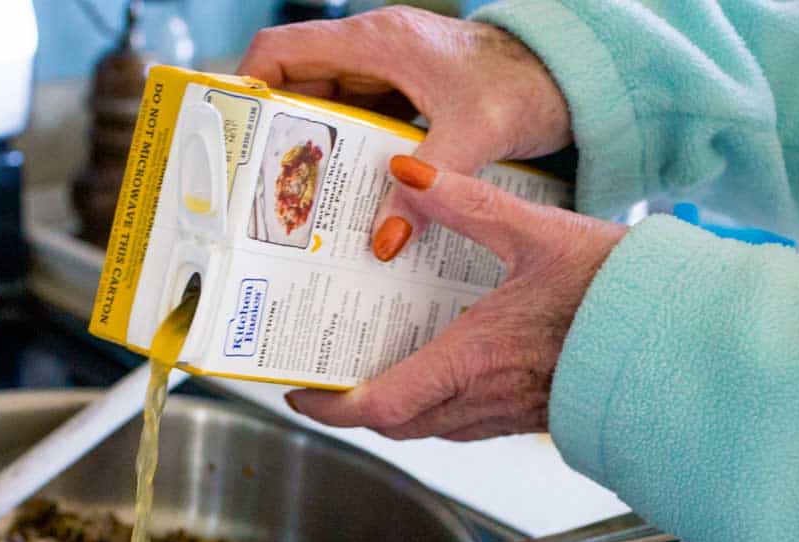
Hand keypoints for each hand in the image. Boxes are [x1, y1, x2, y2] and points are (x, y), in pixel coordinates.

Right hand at [238, 6, 571, 255]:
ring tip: (290, 201)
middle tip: (256, 188)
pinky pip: (353, 125)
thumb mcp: (475, 137)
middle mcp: (372, 51)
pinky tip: (339, 197)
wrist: (567, 78)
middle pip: (296, 86)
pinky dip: (341, 157)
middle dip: (274, 134)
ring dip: (308, 151)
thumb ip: (427, 187)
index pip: (284, 49)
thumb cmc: (524, 88)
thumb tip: (381, 243)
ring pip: (323, 109)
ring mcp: (385, 73)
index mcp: (377, 41)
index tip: (231, 135)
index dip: (248, 86)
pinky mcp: (399, 96)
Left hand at [285, 156, 627, 440]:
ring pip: (428, 428)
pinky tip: (437, 367)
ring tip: (368, 368)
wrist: (684, 336)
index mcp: (472, 362)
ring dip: (392, 408)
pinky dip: (432, 405)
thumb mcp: (537, 232)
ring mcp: (507, 416)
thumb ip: (466, 203)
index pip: (379, 408)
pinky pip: (462, 423)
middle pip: (395, 424)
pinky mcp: (528, 416)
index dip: (329, 409)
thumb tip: (407, 175)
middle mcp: (483, 401)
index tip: (297, 392)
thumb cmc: (620, 294)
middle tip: (322, 377)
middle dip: (351, 408)